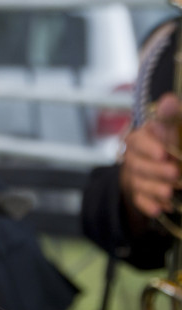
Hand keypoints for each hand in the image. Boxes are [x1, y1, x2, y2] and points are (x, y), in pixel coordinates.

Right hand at [120, 93, 180, 218]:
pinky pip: (138, 200)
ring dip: (153, 188)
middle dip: (155, 170)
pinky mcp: (138, 192)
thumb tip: (168, 101)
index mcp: (142, 136)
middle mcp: (134, 155)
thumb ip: (171, 117)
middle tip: (175, 173)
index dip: (149, 147)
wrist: (169, 165)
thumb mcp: (176, 127)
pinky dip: (148, 205)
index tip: (164, 153)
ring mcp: (135, 174)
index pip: (137, 140)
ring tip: (170, 192)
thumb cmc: (174, 142)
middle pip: (136, 163)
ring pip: (138, 182)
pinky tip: (160, 208)